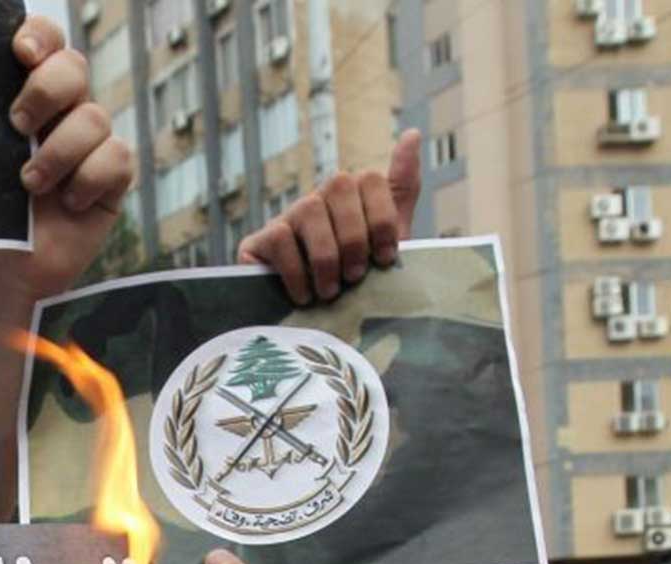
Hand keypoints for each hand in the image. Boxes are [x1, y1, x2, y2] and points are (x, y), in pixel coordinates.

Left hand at [0, 17, 135, 307]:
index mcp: (26, 95)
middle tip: (17, 126)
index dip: (40, 37)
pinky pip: (115, 158)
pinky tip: (69, 206)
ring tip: (30, 186)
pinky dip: (87, 181)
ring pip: (94, 117)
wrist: (3, 271)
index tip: (20, 53)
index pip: (45, 43)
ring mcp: (90, 143)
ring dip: (59, 153)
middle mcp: (63, 111)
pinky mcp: (112, 177)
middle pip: (74, 67)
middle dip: (46, 90)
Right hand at [240, 129, 422, 305]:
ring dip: (326, 258)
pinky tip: (304, 295)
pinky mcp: (259, 240)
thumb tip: (412, 133)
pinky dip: (296, 271)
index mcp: (352, 196)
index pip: (370, 179)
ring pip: (310, 210)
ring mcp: (288, 217)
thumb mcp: (386, 241)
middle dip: (355, 238)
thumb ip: (400, 190)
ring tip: (329, 292)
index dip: (383, 219)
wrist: (311, 324)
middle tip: (356, 276)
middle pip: (341, 186)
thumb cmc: (352, 282)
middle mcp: (319, 198)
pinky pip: (280, 238)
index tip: (387, 258)